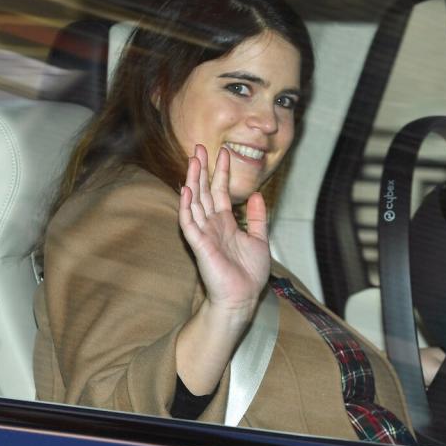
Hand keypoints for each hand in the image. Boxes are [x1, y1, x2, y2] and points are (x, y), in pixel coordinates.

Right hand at [178, 144, 269, 327]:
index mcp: (226, 223)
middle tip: (199, 147)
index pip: (220, 191)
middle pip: (203, 191)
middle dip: (202, 169)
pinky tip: (186, 189)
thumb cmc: (249, 274)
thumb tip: (259, 195)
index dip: (221, 172)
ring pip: (194, 202)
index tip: (223, 152)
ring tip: (193, 161)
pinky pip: (189, 222)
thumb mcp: (259, 239)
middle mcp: (212, 225)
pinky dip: (186, 206)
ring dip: (193, 181)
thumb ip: (258, 217)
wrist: (242, 298)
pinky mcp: (199, 245)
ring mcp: (204, 233)